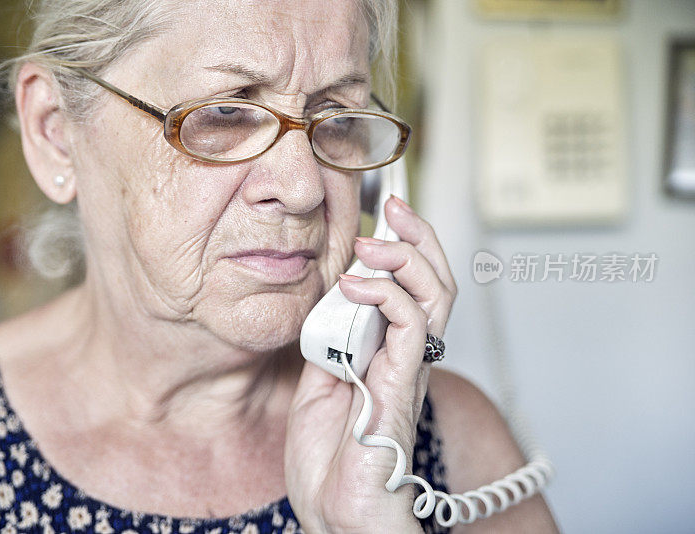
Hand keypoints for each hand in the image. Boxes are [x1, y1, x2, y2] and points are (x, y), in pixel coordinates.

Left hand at [285, 196, 457, 533]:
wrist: (337, 516)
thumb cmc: (331, 463)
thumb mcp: (318, 387)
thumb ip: (330, 346)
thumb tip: (330, 306)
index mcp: (387, 354)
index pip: (412, 289)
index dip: (406, 248)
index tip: (384, 215)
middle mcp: (407, 358)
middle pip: (436, 284)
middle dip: (419, 239)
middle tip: (393, 212)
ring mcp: (407, 371)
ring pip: (434, 298)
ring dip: (405, 259)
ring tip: (372, 245)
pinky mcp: (401, 387)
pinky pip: (412, 329)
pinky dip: (387, 296)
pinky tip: (355, 286)